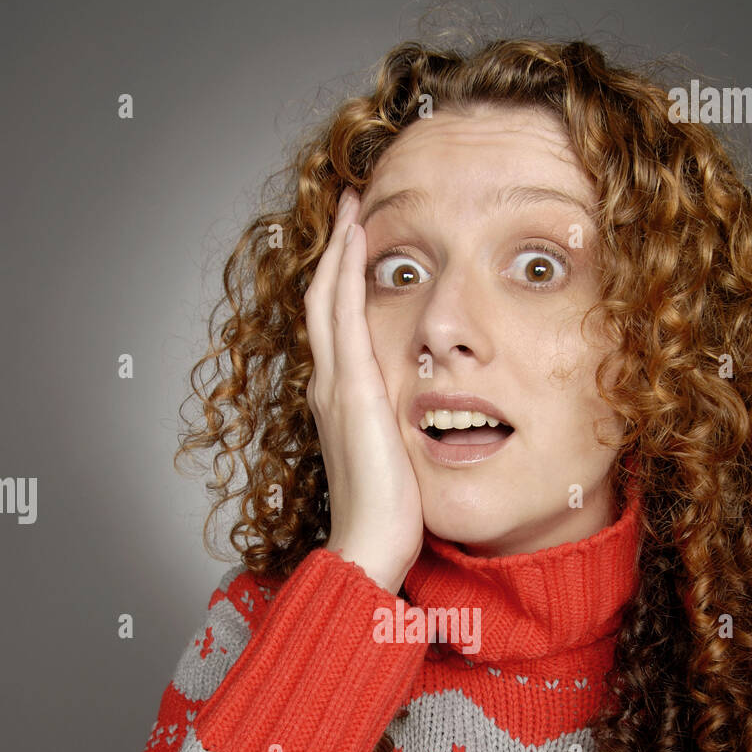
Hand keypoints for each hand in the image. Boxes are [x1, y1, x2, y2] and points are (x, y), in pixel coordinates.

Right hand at [304, 186, 424, 593]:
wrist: (367, 545)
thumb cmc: (387, 517)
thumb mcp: (397, 462)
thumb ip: (402, 434)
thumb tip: (428, 423)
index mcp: (340, 404)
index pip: (337, 330)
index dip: (343, 286)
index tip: (360, 250)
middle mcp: (328, 387)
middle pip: (323, 302)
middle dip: (336, 253)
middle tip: (351, 208)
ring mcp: (334, 386)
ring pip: (327, 298)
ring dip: (339, 248)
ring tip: (353, 206)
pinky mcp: (352, 389)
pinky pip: (343, 314)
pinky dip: (346, 271)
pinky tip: (358, 238)